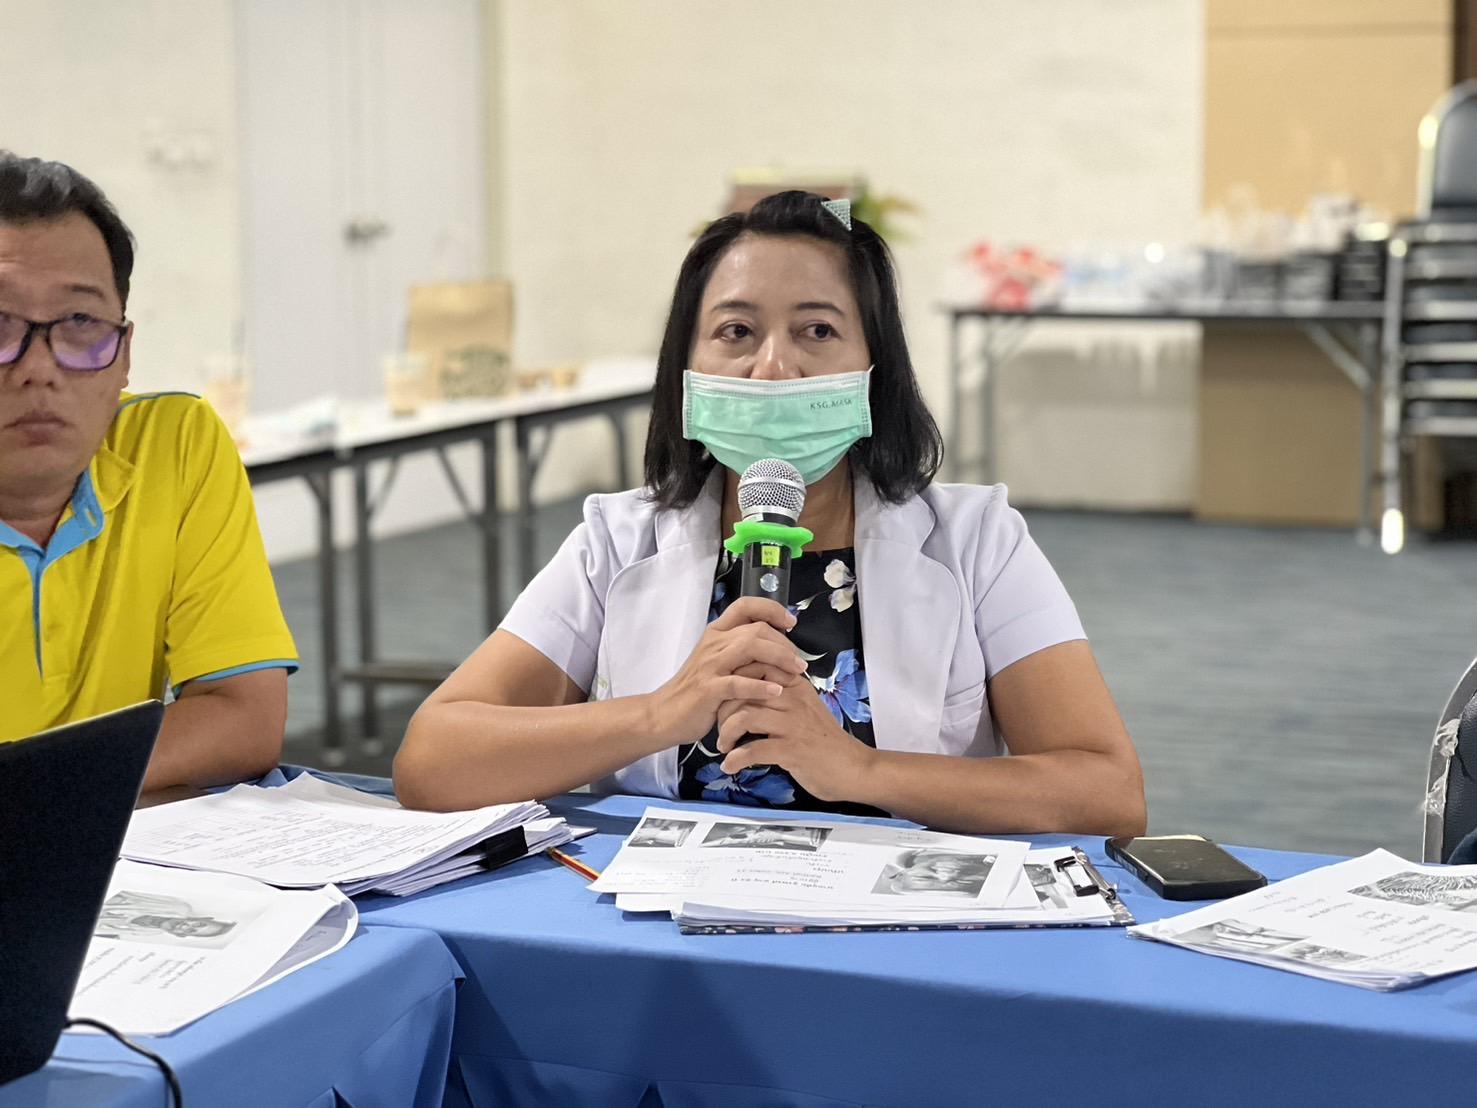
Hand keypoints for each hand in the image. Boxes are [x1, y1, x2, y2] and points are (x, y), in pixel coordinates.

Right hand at [643, 596, 805, 746]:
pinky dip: (760, 686)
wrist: (664, 714)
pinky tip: (777, 692)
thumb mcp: (716, 662)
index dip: (771, 609)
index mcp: (716, 633)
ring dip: (779, 658)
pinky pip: (738, 683)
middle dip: (784, 643)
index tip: (791, 622)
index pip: (745, 605)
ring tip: (796, 672)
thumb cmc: (696, 689)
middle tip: (800, 662)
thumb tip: (775, 645)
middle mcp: (714, 643)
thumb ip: (739, 650)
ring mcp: (710, 665)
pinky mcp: (708, 690)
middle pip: (756, 628)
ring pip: (750, 648)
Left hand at [715, 679, 875, 802]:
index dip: (731, 681)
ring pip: (744, 717)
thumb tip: (748, 688)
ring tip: (723, 746)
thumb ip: (781, 694)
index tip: (722, 698)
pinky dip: (735, 759)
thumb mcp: (805, 707)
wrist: (853, 768)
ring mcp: (793, 724)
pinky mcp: (792, 750)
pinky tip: (730, 766)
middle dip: (722, 710)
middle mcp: (793, 699)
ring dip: (726, 734)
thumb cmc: (825, 740)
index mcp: (795, 685)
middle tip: (718, 726)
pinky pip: (753, 750)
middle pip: (743, 691)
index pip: (755, 667)